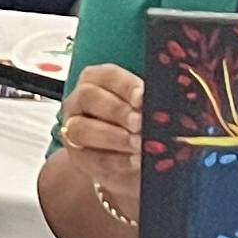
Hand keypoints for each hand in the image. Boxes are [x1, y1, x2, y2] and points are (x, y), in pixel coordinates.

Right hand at [58, 64, 144, 227]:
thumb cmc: (137, 124)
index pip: (108, 75)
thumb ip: (150, 104)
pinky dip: (115, 161)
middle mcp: (79, 100)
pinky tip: (135, 161)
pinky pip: (92, 158)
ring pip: (82, 129)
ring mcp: (73, 129)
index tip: (143, 98)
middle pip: (89, 97)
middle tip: (139, 123)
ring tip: (138, 144)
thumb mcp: (144, 109)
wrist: (122, 158)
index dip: (126, 86)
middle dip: (117, 110)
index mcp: (97, 79)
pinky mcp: (78, 158)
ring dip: (113, 137)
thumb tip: (165, 106)